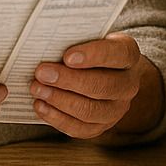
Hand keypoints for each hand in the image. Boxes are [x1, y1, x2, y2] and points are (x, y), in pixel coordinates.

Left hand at [29, 33, 160, 137]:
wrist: (103, 73)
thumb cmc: (89, 50)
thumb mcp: (89, 36)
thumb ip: (75, 37)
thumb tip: (46, 41)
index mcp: (128, 55)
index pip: (117, 54)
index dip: (94, 55)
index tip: (67, 56)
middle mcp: (128, 84)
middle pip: (103, 86)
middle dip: (68, 80)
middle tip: (41, 73)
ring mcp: (117, 109)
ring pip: (90, 111)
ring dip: (59, 100)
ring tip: (37, 89)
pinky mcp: (101, 126)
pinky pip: (80, 128)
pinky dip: (57, 118)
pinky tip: (40, 105)